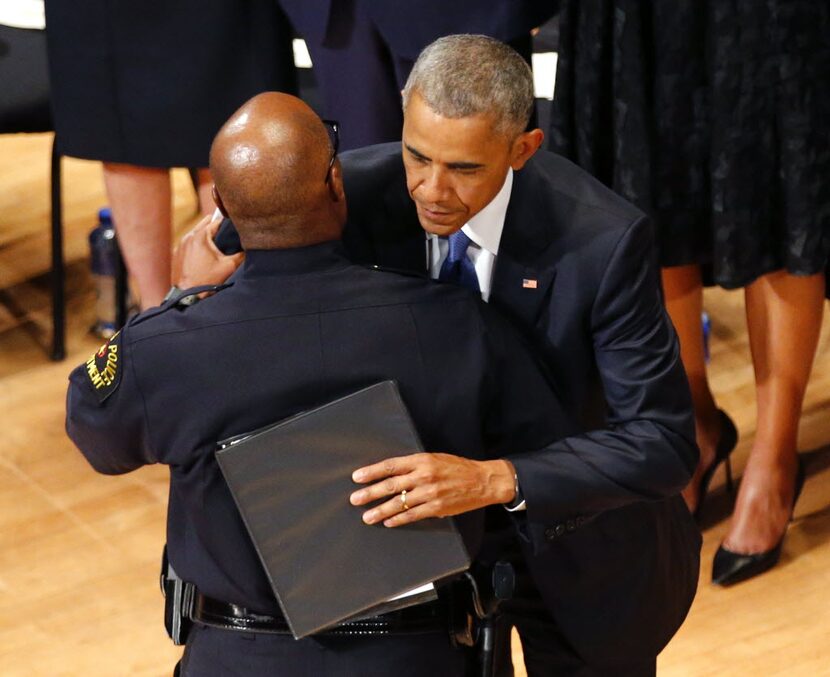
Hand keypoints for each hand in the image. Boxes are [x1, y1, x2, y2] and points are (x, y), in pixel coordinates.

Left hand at [172, 213, 243, 288]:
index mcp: (201, 236)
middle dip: (215, 229)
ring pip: (196, 234)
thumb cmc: (207, 280)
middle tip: (225, 236)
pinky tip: (203, 257)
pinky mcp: (176, 254)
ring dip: (205, 238)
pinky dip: (196, 246)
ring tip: (214, 248)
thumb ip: (241, 254)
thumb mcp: (229, 266)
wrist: (187, 295)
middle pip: (204, 225)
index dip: (226, 224)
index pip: (216, 222)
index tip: (233, 227)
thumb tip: (249, 247)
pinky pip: (189, 244)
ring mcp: (180, 245)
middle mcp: (188, 237)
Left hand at [350, 453, 515, 526]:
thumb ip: (414, 465)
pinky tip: (388, 522)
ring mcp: (430, 493)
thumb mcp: (434, 458)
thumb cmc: (457, 468)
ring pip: (399, 503)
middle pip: (390, 485)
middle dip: (370, 493)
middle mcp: (424, 475)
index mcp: (421, 460)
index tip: (357, 477)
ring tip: (367, 516)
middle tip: (355, 499)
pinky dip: (399, 519)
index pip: (391, 466)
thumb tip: (392, 473)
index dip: (372, 472)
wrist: (482, 481)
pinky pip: (412, 515)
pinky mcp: (436, 508)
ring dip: (380, 510)